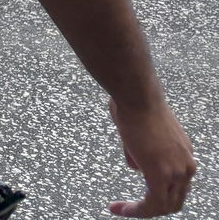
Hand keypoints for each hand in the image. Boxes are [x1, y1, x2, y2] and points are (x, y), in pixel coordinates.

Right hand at [108, 97, 196, 215]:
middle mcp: (186, 165)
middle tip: (128, 207)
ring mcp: (177, 171)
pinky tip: (120, 209)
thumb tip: (136, 164)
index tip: (136, 191)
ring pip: (164, 205)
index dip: (155, 190)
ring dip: (141, 210)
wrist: (137, 96)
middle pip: (174, 199)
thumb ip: (139, 151)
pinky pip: (152, 203)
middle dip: (150, 206)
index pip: (176, 183)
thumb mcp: (139, 131)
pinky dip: (136, 210)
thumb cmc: (134, 104)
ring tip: (119, 209)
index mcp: (183, 153)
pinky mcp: (161, 175)